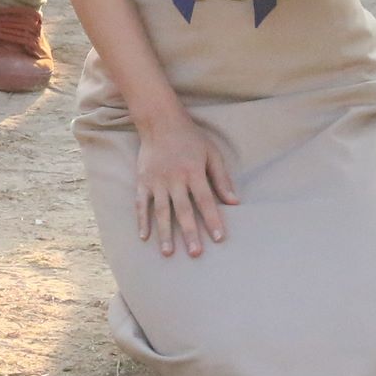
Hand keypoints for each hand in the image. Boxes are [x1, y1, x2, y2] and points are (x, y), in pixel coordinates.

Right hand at [133, 111, 238, 256]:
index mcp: (193, 172)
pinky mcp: (142, 181)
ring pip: (160, 211)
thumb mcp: (211, 153)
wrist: (160, 121)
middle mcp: (174, 178)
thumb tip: (235, 202)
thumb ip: (222, 178)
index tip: (219, 238)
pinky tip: (144, 237)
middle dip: (190, 233)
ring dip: (165, 233)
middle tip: (195, 254)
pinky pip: (141, 203)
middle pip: (183, 210)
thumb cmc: (190, 138)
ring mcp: (156, 181)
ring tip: (168, 253)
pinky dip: (141, 220)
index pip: (205, 200)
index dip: (213, 219)